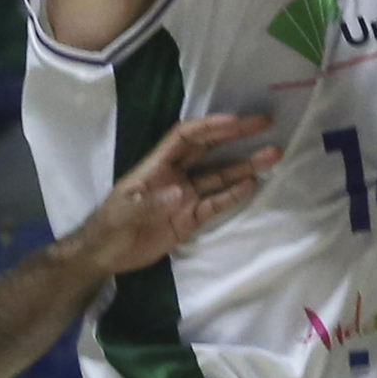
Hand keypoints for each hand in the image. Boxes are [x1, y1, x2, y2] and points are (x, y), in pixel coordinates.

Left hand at [73, 112, 281, 277]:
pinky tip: (252, 186)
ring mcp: (185, 197)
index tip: (234, 121)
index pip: (185, 138)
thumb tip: (179, 192)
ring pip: (219, 175)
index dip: (209, 126)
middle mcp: (175, 175)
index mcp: (156, 166)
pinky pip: (215, 204)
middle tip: (265, 123)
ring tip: (272, 155)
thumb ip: (148, 203)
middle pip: (209, 149)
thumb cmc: (108, 228)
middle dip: (235, 134)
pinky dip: (233, 195)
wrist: (104, 256)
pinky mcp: (190, 219)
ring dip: (244, 165)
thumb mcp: (122, 215)